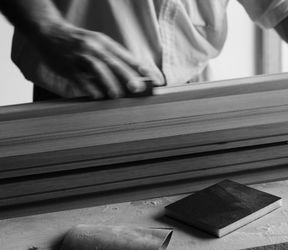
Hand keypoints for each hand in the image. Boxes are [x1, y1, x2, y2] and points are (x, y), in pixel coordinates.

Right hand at [32, 22, 164, 98]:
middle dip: (127, 75)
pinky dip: (89, 88)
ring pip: (98, 69)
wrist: (49, 32)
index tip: (155, 79)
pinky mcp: (68, 66)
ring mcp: (81, 57)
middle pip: (114, 62)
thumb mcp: (98, 43)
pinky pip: (80, 79)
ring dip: (109, 83)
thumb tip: (133, 76)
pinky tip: (97, 96)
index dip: (142, 69)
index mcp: (105, 42)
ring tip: (117, 95)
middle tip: (138, 88)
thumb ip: (113, 58)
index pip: (128, 57)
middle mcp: (95, 48)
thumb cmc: (78, 42)